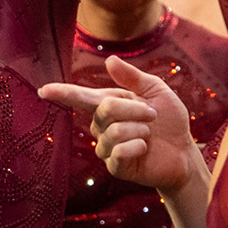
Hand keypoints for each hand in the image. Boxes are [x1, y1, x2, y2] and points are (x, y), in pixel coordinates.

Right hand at [39, 55, 201, 191]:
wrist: (184, 151)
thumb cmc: (169, 119)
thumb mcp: (155, 90)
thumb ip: (132, 76)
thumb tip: (109, 60)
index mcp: (109, 103)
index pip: (80, 97)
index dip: (61, 92)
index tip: (43, 90)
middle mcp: (102, 126)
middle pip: (106, 109)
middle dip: (135, 109)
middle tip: (152, 115)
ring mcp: (106, 147)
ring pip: (114, 131)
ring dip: (140, 129)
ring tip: (149, 134)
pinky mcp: (115, 167)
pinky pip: (118, 152)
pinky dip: (137, 146)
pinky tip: (145, 149)